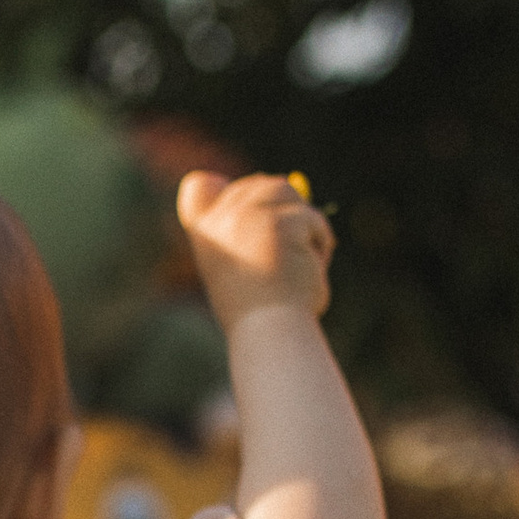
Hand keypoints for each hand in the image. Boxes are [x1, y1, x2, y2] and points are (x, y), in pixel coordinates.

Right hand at [177, 168, 332, 333]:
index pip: (198, 186)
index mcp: (204, 234)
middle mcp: (219, 220)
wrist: (271, 334)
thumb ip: (252, 225)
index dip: (231, 191)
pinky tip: (309, 269)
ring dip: (303, 224)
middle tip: (287, 255)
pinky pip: (312, 218)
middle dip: (283, 210)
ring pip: (287, 192)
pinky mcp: (278, 223)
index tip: (253, 219)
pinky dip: (320, 242)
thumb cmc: (260, 310)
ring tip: (298, 263)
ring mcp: (247, 218)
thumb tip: (287, 183)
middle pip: (259, 184)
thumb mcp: (242, 263)